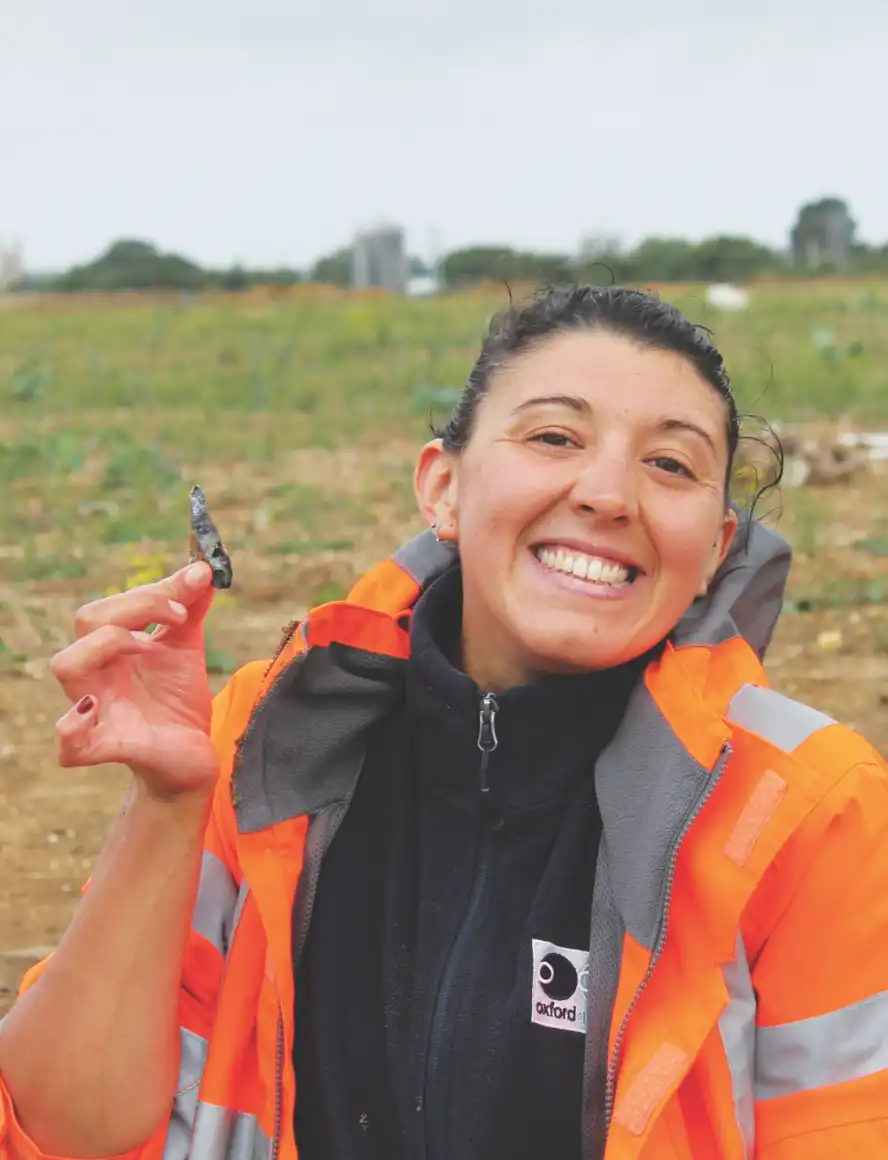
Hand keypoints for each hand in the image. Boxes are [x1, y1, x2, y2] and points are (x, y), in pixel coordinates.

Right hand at [51, 562, 220, 801]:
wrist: (191, 756)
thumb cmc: (176, 701)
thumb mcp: (186, 649)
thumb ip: (190, 608)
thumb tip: (202, 568)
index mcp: (113, 649)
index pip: (111, 605)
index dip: (151, 592)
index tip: (193, 588)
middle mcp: (99, 674)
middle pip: (87, 623)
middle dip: (134, 608)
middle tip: (178, 616)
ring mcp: (99, 709)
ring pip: (67, 667)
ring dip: (104, 646)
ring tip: (143, 648)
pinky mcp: (110, 747)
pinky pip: (69, 745)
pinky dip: (73, 728)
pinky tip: (95, 709)